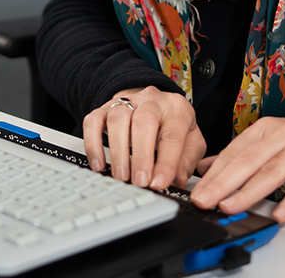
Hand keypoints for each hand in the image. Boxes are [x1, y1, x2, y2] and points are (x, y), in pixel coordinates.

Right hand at [82, 86, 207, 190]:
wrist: (153, 102)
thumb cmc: (173, 125)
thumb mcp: (191, 140)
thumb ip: (187, 160)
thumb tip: (176, 181)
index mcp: (177, 109)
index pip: (172, 135)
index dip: (166, 162)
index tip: (159, 183)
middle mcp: (151, 100)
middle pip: (144, 122)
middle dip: (141, 155)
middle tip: (140, 181)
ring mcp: (126, 101)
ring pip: (117, 118)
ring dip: (118, 151)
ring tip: (121, 176)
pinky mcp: (105, 108)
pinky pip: (93, 121)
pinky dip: (94, 144)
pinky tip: (99, 164)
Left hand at [189, 113, 284, 222]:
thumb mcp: (273, 141)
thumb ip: (242, 154)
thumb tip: (207, 167)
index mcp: (266, 129)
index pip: (234, 151)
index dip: (214, 173)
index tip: (197, 191)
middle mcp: (283, 133)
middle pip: (248, 160)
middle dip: (223, 182)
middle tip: (205, 200)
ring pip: (273, 171)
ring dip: (249, 191)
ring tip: (231, 206)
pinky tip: (280, 213)